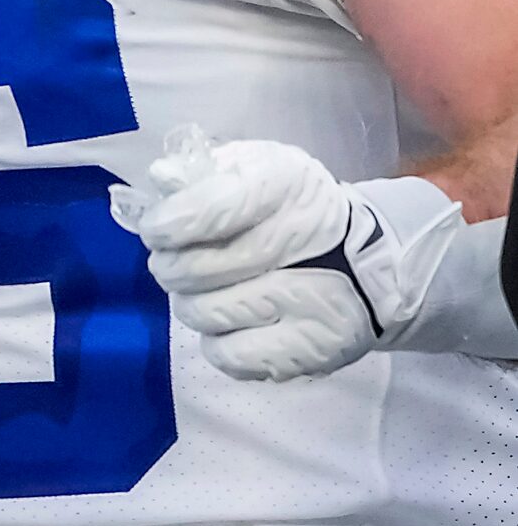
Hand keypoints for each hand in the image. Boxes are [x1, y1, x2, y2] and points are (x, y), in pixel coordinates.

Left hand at [121, 137, 460, 382]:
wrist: (369, 264)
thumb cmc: (293, 210)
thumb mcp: (255, 169)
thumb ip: (204, 172)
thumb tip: (162, 178)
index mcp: (282, 184)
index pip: (210, 208)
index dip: (170, 223)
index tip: (156, 231)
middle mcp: (300, 240)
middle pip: (197, 268)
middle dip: (170, 267)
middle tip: (172, 264)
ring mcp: (309, 300)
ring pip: (204, 313)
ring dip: (189, 303)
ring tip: (201, 292)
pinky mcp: (311, 350)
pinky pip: (230, 355)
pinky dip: (215, 340)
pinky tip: (228, 323)